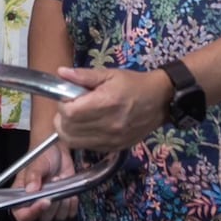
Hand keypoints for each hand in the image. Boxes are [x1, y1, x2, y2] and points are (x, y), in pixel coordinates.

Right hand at [11, 145, 78, 220]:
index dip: (32, 213)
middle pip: (42, 218)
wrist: (57, 150)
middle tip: (53, 183)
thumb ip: (33, 175)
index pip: (22, 215)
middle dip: (52, 203)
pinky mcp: (62, 204)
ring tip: (60, 183)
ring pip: (57, 217)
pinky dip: (72, 203)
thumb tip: (31, 189)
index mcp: (21, 195)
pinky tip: (69, 190)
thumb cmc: (42, 154)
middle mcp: (34, 203)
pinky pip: (69, 213)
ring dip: (63, 202)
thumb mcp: (37, 162)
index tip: (44, 201)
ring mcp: (49, 205)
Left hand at [53, 66, 171, 151]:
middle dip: (62, 117)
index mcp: (106, 103)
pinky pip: (85, 147)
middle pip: (68, 129)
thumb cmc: (134, 84)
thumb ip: (83, 75)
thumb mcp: (110, 74)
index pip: (69, 112)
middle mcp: (107, 125)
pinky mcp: (113, 148)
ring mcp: (110, 140)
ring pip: (73, 141)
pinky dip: (79, 137)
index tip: (68, 96)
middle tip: (70, 106)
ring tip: (76, 117)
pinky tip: (87, 126)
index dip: (62, 104)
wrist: (159, 102)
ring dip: (68, 129)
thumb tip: (61, 73)